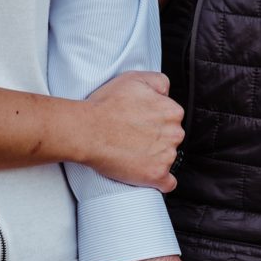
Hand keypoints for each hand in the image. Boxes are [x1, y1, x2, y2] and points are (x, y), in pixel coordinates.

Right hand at [82, 71, 183, 192]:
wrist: (86, 130)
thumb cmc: (105, 105)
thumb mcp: (133, 78)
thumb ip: (159, 81)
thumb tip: (166, 92)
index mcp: (172, 111)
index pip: (172, 116)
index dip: (154, 118)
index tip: (139, 121)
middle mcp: (174, 133)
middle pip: (171, 137)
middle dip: (155, 137)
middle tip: (132, 135)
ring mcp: (167, 156)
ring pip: (168, 158)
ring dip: (153, 156)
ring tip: (130, 151)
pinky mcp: (156, 175)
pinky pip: (167, 183)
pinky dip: (158, 180)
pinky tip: (145, 172)